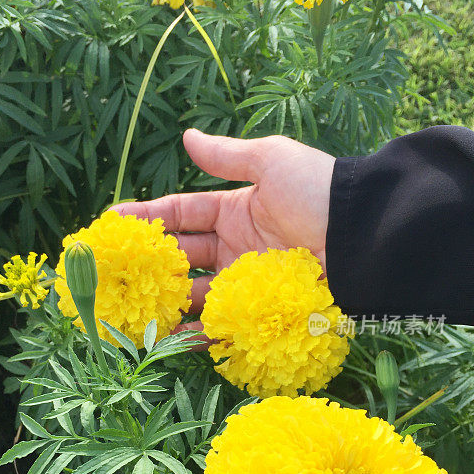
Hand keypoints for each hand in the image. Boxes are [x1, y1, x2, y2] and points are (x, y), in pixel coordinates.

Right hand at [112, 128, 334, 318]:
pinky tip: (165, 336)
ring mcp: (246, 282)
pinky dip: (195, 332)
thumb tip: (186, 137)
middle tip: (110, 272)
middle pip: (182, 257)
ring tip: (129, 308)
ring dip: (165, 300)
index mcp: (235, 210)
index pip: (181, 213)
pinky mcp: (259, 310)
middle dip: (149, 263)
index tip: (112, 223)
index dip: (147, 217)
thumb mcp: (271, 162)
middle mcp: (236, 247)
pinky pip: (221, 324)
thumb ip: (226, 156)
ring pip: (196, 293)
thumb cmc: (317, 191)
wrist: (363, 236)